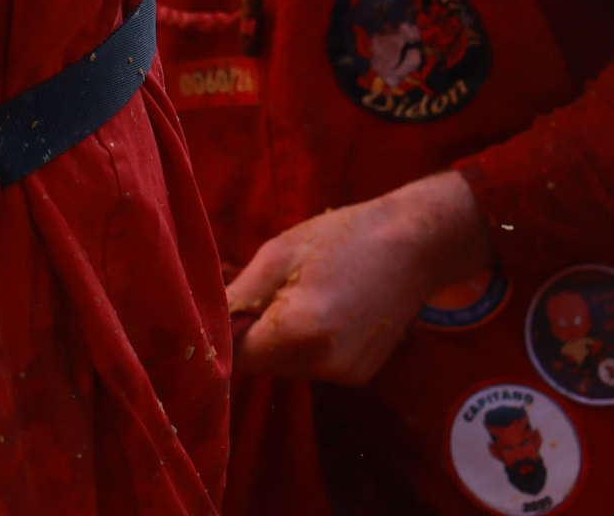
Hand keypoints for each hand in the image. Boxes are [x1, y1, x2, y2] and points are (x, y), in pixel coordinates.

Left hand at [228, 171, 497, 383]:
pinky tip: (319, 307)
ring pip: (284, 365)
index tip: (211, 311)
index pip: (235, 356)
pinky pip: (312, 364)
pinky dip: (303, 343)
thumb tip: (200, 324)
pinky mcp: (359, 375)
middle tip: (255, 290)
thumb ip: (236, 298)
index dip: (218, 336)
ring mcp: (346, 375)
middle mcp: (325, 365)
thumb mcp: (276, 255)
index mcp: (300, 334)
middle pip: (260, 364)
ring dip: (275, 338)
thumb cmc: (341, 239)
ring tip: (293, 293)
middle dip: (247, 333)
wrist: (413, 244)